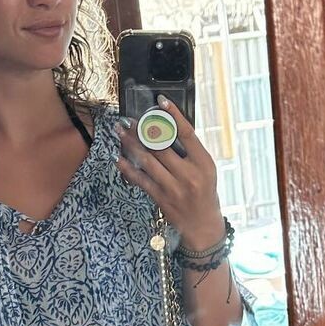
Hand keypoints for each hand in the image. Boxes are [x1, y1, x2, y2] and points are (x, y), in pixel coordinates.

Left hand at [114, 96, 225, 249]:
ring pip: (148, 160)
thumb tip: (165, 128)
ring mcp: (174, 187)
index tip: (160, 101)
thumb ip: (190, 151)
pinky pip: (140, 179)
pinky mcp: (161, 198)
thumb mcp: (206, 169)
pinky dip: (128, 168)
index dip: (173, 115)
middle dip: (142, 130)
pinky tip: (118, 158)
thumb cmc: (204, 192)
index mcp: (203, 163)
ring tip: (120, 132)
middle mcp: (189, 174)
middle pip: (162, 146)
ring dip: (131, 144)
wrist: (203, 224)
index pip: (187, 133)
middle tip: (128, 119)